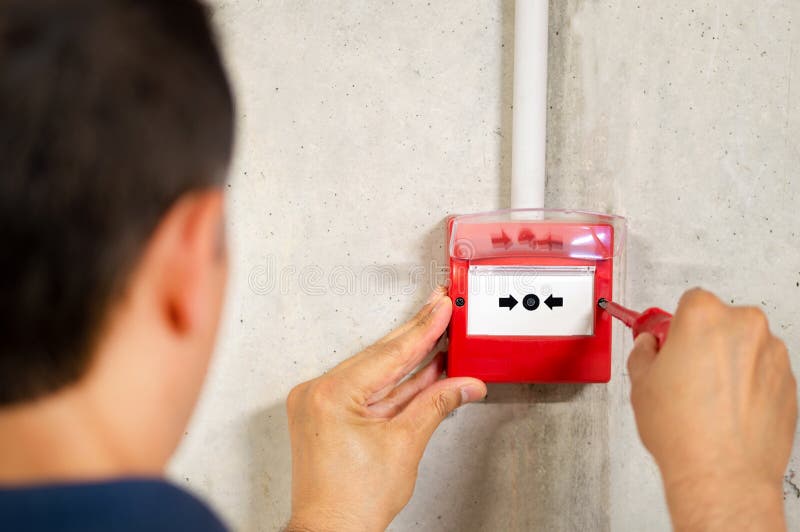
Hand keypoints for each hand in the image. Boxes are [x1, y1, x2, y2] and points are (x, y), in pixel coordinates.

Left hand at [285, 288, 486, 531]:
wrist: (332, 531)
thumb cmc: (353, 502)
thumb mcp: (405, 444)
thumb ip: (436, 405)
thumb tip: (462, 384)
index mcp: (332, 394)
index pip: (389, 354)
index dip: (423, 330)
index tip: (441, 309)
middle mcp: (318, 393)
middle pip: (379, 357)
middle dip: (417, 337)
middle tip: (440, 311)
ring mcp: (319, 403)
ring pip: (374, 373)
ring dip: (409, 361)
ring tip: (439, 339)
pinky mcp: (326, 414)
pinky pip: (366, 389)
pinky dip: (394, 384)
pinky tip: (420, 371)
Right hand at [628, 288, 796, 531]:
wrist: (722, 474)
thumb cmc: (685, 431)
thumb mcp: (640, 382)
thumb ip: (644, 352)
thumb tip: (649, 347)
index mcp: (705, 316)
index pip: (690, 301)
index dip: (676, 324)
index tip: (668, 341)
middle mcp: (745, 328)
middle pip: (721, 321)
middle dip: (704, 341)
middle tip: (683, 372)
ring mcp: (772, 355)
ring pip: (744, 347)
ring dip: (729, 363)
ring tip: (705, 398)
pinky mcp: (789, 383)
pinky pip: (763, 373)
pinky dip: (748, 385)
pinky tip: (726, 410)